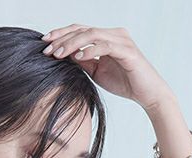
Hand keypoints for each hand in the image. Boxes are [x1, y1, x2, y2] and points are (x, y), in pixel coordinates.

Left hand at [40, 24, 174, 111]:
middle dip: (62, 38)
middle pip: (82, 29)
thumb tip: (66, 57)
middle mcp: (114, 34)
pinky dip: (90, 50)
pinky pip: (105, 46)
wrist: (147, 94)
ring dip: (72, 43)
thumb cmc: (124, 83)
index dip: (61, 35)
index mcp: (105, 37)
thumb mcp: (96, 72)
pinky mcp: (128, 51)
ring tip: (58, 54)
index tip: (44, 44)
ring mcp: (121, 40)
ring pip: (92, 34)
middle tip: (46, 49)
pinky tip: (78, 58)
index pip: (79, 30)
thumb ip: (84, 62)